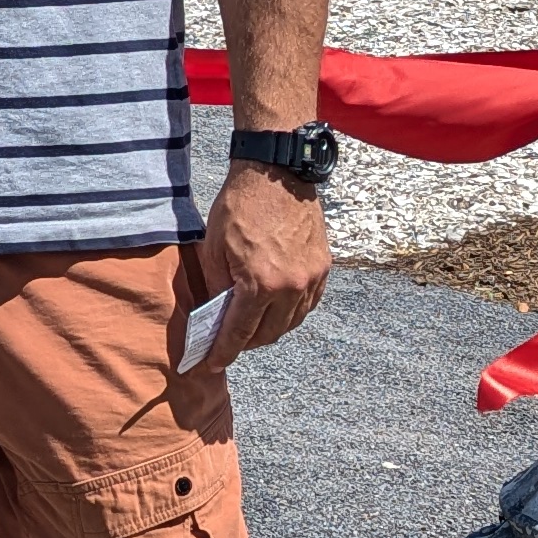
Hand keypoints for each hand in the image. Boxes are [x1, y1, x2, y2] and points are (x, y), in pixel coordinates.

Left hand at [196, 162, 330, 365]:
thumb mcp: (214, 249)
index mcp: (259, 284)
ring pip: (290, 323)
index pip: (239, 332)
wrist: (276, 174)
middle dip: (247, 344)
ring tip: (252, 327)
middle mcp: (290, 287)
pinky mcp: (323, 268)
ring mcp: (311, 278)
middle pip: (268, 334)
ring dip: (270, 330)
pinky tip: (276, 309)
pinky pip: (308, 305)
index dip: (225, 352)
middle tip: (230, 342)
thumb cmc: (240, 207)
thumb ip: (217, 288)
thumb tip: (216, 317)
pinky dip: (291, 313)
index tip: (214, 363)